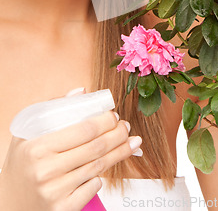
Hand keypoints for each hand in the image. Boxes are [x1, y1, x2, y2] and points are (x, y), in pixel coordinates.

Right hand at [0, 88, 141, 210]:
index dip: (105, 121)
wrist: (9, 201)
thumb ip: (54, 108)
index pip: (84, 130)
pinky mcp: (63, 209)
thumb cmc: (22, 162)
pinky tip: (106, 167)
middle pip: (96, 148)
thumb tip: (83, 91)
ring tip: (131, 143)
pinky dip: (101, 176)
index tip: (114, 115)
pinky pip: (93, 187)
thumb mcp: (28, 132)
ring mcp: (55, 192)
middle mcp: (46, 171)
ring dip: (119, 153)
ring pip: (98, 167)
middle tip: (126, 127)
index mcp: (38, 147)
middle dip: (117, 135)